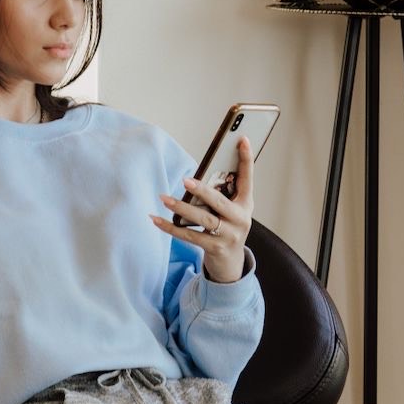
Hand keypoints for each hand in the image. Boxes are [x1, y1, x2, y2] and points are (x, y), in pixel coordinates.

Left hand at [151, 135, 253, 283]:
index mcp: (246, 203)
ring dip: (182, 208)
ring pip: (203, 220)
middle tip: (185, 179)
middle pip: (219, 202)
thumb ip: (222, 193)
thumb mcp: (232, 209)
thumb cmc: (228, 227)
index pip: (247, 178)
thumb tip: (196, 174)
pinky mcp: (215, 249)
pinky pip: (189, 236)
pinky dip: (170, 228)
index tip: (242, 139)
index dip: (246, 159)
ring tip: (164, 198)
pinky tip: (156, 219)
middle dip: (202, 190)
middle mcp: (241, 219)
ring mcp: (229, 236)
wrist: (232, 264)